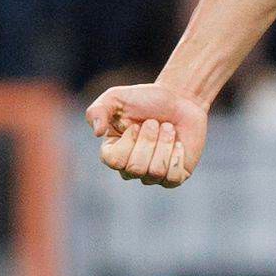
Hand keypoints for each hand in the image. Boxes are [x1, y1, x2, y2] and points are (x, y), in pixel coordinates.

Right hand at [88, 79, 211, 186]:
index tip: (135, 124)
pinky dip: (177, 155)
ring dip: (164, 143)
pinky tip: (178, 143)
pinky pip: (173, 178)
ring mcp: (151, 175)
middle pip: (136, 168)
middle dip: (149, 139)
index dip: (128, 141)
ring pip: (155, 172)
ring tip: (168, 128)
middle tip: (154, 122)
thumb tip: (97, 132)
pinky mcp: (174, 177)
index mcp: (112, 153)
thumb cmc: (145, 99)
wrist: (179, 99)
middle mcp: (129, 169)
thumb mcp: (116, 97)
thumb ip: (98, 110)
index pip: (114, 161)